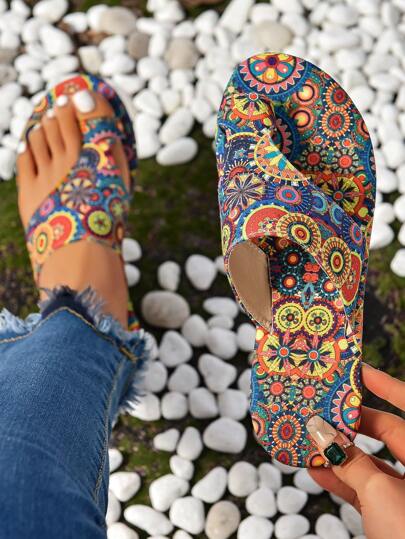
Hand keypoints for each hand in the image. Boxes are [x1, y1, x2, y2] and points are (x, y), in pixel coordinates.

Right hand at [308, 364, 404, 538]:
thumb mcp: (380, 491)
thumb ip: (349, 459)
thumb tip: (320, 432)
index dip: (385, 385)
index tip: (356, 368)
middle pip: (388, 432)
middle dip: (351, 421)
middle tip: (321, 406)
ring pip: (373, 462)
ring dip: (341, 452)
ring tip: (311, 437)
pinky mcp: (395, 515)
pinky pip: (367, 489)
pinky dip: (343, 480)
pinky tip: (316, 471)